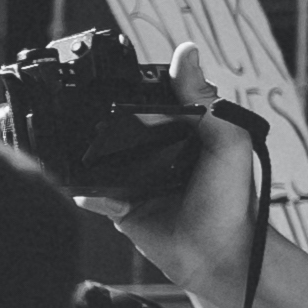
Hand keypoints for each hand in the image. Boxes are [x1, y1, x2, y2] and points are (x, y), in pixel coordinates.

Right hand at [96, 39, 270, 274]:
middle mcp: (160, 154)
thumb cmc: (233, 201)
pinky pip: (93, 194)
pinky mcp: (121, 208)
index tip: (110, 76)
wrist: (218, 256)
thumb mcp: (227, 141)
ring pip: (103, 159)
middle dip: (103, 121)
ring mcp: (138, 181)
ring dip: (90, 155)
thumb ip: (204, 101)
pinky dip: (86, 191)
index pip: (156, 101)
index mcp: (187, 134)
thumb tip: (185, 51)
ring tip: (74, 145)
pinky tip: (86, 189)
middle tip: (81, 109)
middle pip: (123, 127)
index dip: (136, 88)